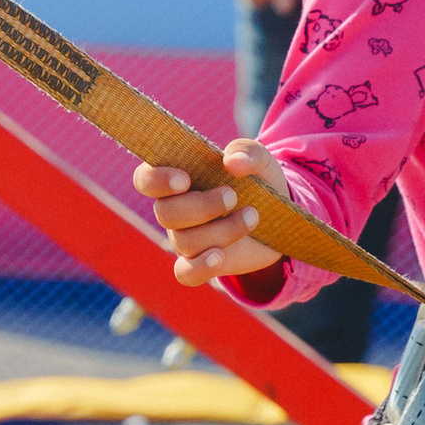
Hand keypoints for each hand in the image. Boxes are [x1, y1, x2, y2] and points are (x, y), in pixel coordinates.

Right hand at [136, 137, 292, 285]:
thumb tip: (232, 161)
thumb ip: (247, 152)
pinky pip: (186, 273)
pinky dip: (200, 267)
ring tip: (252, 216)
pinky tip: (219, 256)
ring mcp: (186, 238)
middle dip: (201, 206)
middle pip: (165, 213)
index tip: (184, 180)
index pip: (146, 179)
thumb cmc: (257, 182)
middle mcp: (174, 210)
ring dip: (223, 229)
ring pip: (185, 241)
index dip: (156, 180)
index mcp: (177, 179)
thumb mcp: (259, 160)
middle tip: (232, 196)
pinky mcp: (201, 263)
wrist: (279, 217)